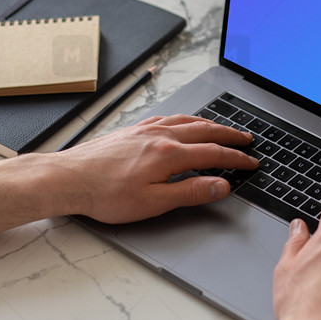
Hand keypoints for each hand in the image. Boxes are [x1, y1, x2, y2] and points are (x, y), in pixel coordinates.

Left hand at [35, 115, 257, 224]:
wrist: (68, 178)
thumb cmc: (105, 194)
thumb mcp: (154, 202)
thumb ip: (191, 191)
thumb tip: (221, 186)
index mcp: (169, 154)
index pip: (214, 153)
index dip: (237, 159)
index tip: (252, 162)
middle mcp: (160, 135)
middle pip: (205, 130)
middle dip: (230, 135)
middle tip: (247, 139)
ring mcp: (145, 129)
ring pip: (187, 120)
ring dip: (210, 124)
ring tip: (223, 128)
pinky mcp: (133, 130)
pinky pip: (167, 118)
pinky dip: (184, 119)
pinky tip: (183, 123)